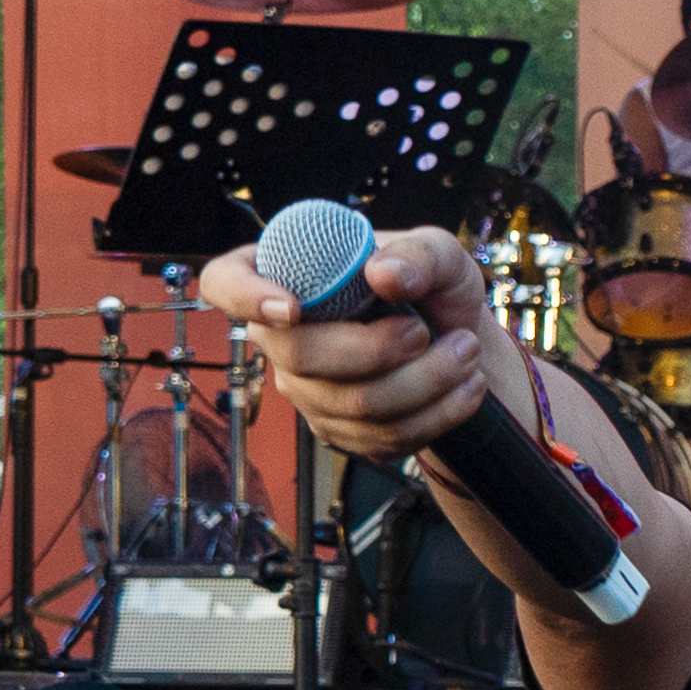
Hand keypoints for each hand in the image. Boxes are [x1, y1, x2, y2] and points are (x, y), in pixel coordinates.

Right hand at [231, 223, 504, 465]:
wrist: (459, 339)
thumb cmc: (432, 286)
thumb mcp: (438, 253)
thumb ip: (418, 254)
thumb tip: (382, 275)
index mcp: (286, 272)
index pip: (224, 281)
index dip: (244, 296)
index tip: (292, 307)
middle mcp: (282, 336)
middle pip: (297, 356)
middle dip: (373, 350)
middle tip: (426, 331)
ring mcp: (307, 389)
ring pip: (351, 404)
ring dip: (425, 382)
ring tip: (466, 351)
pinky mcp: (341, 431)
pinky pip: (381, 436)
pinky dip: (437, 413)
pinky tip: (466, 385)